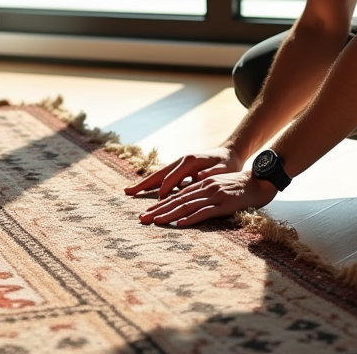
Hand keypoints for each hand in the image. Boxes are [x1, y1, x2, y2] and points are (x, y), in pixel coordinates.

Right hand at [124, 147, 242, 198]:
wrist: (230, 153)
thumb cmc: (228, 164)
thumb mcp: (223, 168)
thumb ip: (212, 173)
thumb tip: (199, 177)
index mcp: (190, 161)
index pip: (171, 178)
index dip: (164, 191)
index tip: (159, 204)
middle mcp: (181, 161)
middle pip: (158, 174)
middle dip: (143, 184)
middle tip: (127, 192)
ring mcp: (179, 164)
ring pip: (158, 175)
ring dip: (144, 184)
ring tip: (129, 191)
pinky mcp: (180, 169)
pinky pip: (163, 177)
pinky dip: (152, 184)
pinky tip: (144, 190)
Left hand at [138, 171, 277, 226]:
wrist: (261, 181)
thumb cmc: (241, 187)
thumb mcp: (219, 187)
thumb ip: (205, 194)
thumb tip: (189, 206)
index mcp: (203, 184)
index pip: (178, 195)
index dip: (161, 204)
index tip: (147, 212)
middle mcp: (206, 188)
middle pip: (178, 200)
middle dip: (158, 210)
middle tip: (142, 219)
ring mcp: (215, 196)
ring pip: (187, 206)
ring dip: (169, 214)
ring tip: (155, 222)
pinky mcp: (225, 204)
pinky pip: (206, 212)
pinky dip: (192, 218)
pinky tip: (181, 223)